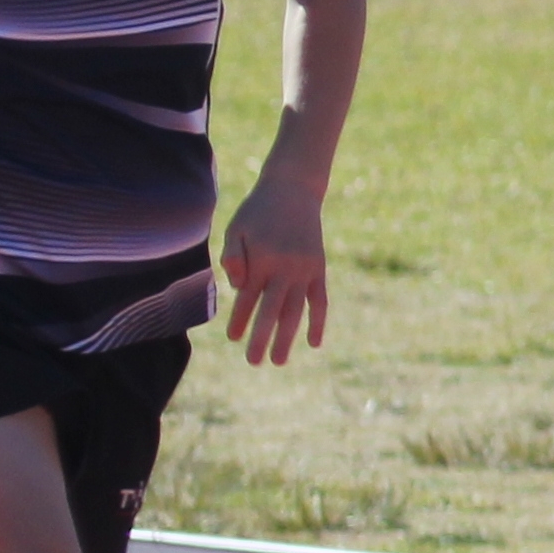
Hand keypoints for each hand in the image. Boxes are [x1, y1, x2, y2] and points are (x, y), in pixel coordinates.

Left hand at [221, 176, 332, 365]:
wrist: (293, 190)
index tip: (233, 338)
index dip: (240, 320)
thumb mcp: (236, 228)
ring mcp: (304, 270)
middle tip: (254, 362)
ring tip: (279, 361)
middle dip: (262, 339)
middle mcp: (284, 269)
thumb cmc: (258, 211)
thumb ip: (233, 257)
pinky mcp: (319, 269)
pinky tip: (314, 342)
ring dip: (288, 338)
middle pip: (272, 312)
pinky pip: (320, 301)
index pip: (247, 299)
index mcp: (261, 260)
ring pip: (296, 311)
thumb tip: (238, 289)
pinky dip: (318, 322)